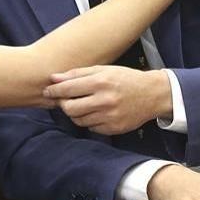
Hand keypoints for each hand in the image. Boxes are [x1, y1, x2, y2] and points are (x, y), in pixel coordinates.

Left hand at [44, 66, 171, 134]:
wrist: (152, 94)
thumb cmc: (125, 78)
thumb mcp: (103, 70)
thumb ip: (77, 74)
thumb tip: (54, 78)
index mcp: (101, 82)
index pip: (68, 89)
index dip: (54, 91)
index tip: (48, 91)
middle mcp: (105, 100)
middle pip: (70, 108)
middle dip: (63, 105)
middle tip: (64, 100)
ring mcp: (110, 117)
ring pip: (79, 120)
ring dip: (75, 114)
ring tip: (81, 105)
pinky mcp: (114, 129)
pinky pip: (91, 128)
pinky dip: (89, 121)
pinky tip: (94, 113)